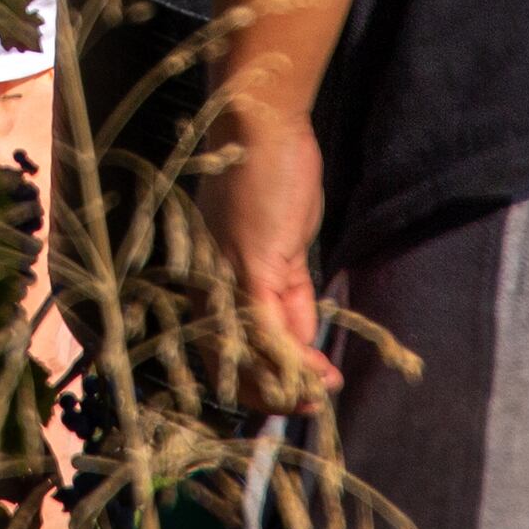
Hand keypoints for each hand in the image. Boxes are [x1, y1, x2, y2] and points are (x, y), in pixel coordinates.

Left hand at [207, 101, 333, 410]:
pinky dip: (295, 358)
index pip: (225, 351)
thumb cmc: (271, 177)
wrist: (261, 126)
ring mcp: (226, 280)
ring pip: (253, 354)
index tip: (294, 396)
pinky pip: (269, 329)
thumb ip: (286, 295)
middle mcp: (208, 286)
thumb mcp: (281, 248)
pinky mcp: (251, 268)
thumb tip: (301, 342)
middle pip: (233, 363)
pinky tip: (319, 370)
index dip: (259, 382)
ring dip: (291, 381)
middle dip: (274, 392)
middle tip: (312, 402)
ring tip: (320, 391)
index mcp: (210, 281)